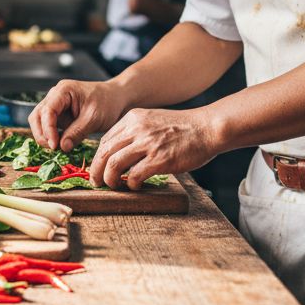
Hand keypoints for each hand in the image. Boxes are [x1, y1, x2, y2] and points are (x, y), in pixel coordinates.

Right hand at [29, 79, 129, 151]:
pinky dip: (51, 136)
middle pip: (37, 116)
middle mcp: (55, 96)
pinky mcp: (59, 115)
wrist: (116, 99)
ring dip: (44, 136)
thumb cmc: (107, 103)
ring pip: (39, 122)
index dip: (48, 129)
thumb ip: (77, 132)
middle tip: (53, 148)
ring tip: (57, 148)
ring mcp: (56, 105)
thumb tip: (62, 147)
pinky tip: (60, 144)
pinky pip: (48, 127)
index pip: (47, 110)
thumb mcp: (94, 118)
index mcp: (63, 90)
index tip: (54, 145)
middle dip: (42, 134)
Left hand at [90, 108, 221, 189]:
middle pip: (104, 152)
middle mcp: (137, 129)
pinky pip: (135, 175)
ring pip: (114, 164)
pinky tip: (136, 187)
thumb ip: (137, 131)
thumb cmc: (184, 128)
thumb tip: (121, 151)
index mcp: (134, 118)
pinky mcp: (160, 159)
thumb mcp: (154, 120)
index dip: (98, 158)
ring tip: (114, 186)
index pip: (105, 140)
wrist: (208, 127)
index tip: (98, 169)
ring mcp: (148, 144)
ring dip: (110, 179)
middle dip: (96, 171)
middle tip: (97, 182)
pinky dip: (131, 184)